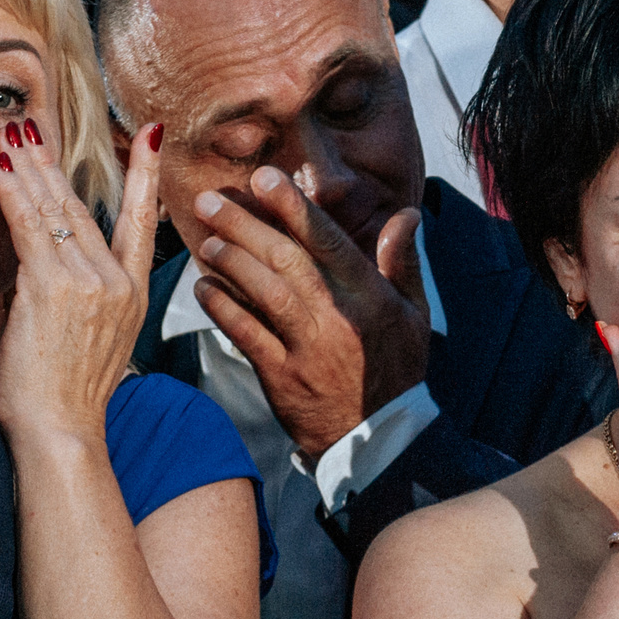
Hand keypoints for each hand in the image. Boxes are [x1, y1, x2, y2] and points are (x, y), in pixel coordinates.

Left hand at [0, 117, 162, 437]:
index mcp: (133, 294)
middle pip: (84, 208)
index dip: (145, 174)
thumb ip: (77, 299)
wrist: (61, 433)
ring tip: (10, 138)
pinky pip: (29, 228)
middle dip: (52, 165)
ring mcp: (89, 283)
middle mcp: (118, 282)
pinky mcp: (53, 288)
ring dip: (28, 170)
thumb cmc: (63, 400)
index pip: (143, 220)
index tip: (151, 135)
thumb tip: (40, 272)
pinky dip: (11, 195)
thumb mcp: (90, 341)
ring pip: (55, 212)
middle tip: (32, 131)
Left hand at [190, 165, 428, 457]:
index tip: (264, 178)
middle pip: (287, 259)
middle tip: (211, 199)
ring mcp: (308, 348)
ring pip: (265, 293)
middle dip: (246, 225)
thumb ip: (404, 263)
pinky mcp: (282, 377)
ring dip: (231, 262)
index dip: (294, 207)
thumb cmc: (395, 370)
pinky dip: (223, 309)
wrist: (378, 441)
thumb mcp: (414, 315)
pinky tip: (203, 287)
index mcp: (370, 296)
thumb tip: (406, 215)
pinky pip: (247, 335)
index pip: (328, 241)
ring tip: (206, 238)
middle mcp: (339, 317)